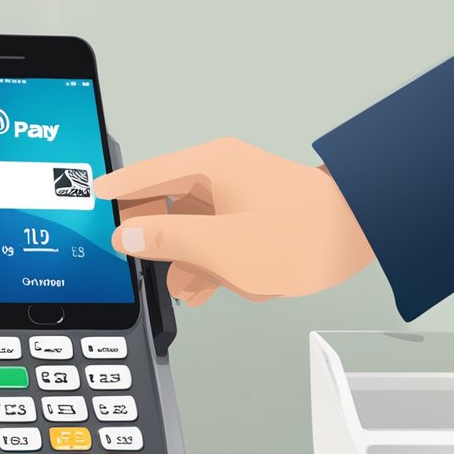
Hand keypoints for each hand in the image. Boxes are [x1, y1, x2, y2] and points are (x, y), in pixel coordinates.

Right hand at [94, 138, 373, 305]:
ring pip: (195, 230)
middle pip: (167, 208)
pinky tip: (228, 284)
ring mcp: (240, 193)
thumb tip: (128, 236)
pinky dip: (218, 262)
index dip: (114, 193)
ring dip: (197, 261)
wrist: (365, 233)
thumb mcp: (224, 247)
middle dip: (166, 246)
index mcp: (209, 167)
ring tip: (210, 285)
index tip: (89, 200)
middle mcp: (222, 174)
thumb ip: (168, 241)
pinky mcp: (256, 213)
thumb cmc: (305, 234)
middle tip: (160, 270)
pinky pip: (220, 237)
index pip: (143, 176)